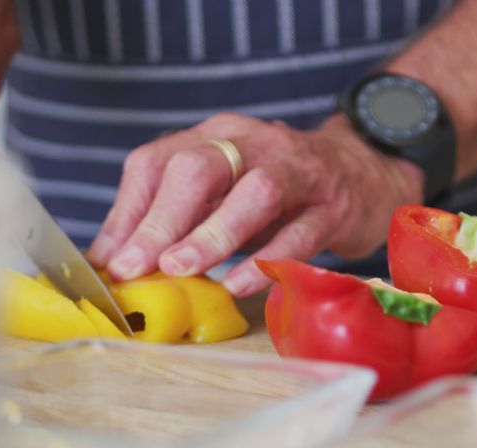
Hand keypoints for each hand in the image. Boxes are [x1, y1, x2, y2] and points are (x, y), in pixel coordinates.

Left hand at [87, 113, 424, 296]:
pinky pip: (301, 231)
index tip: (109, 260)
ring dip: (213, 233)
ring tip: (182, 269)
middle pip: (198, 168)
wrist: (366, 173)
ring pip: (254, 192)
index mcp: (218, 136)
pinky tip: (242, 283)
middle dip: (162, 219)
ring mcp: (300, 172)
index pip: (158, 161)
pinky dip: (269, 259)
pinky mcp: (334, 206)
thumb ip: (177, 216)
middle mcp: (255, 143)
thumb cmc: (284, 191)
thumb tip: (114, 258)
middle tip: (138, 266)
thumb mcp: (225, 192)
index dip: (128, 211)